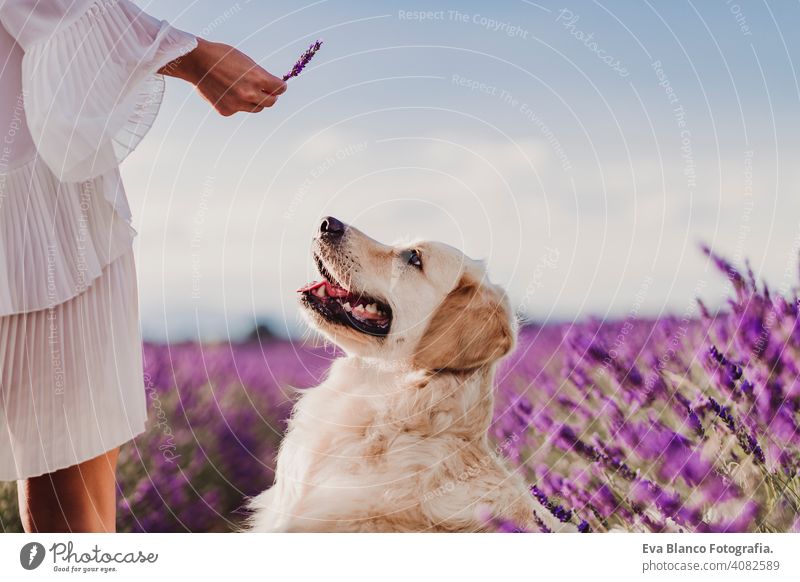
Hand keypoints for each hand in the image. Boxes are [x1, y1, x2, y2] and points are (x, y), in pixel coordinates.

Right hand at [160, 38, 286, 115]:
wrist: (197, 62)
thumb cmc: (222, 57)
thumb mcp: (247, 62)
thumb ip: (260, 76)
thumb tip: (272, 86)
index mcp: (258, 78)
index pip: (280, 88)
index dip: (280, 86)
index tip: (279, 85)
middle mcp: (250, 94)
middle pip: (271, 102)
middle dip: (271, 96)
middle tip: (267, 92)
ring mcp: (238, 104)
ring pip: (256, 108)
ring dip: (255, 101)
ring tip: (244, 89)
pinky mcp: (227, 111)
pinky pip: (239, 110)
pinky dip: (237, 103)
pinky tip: (227, 92)